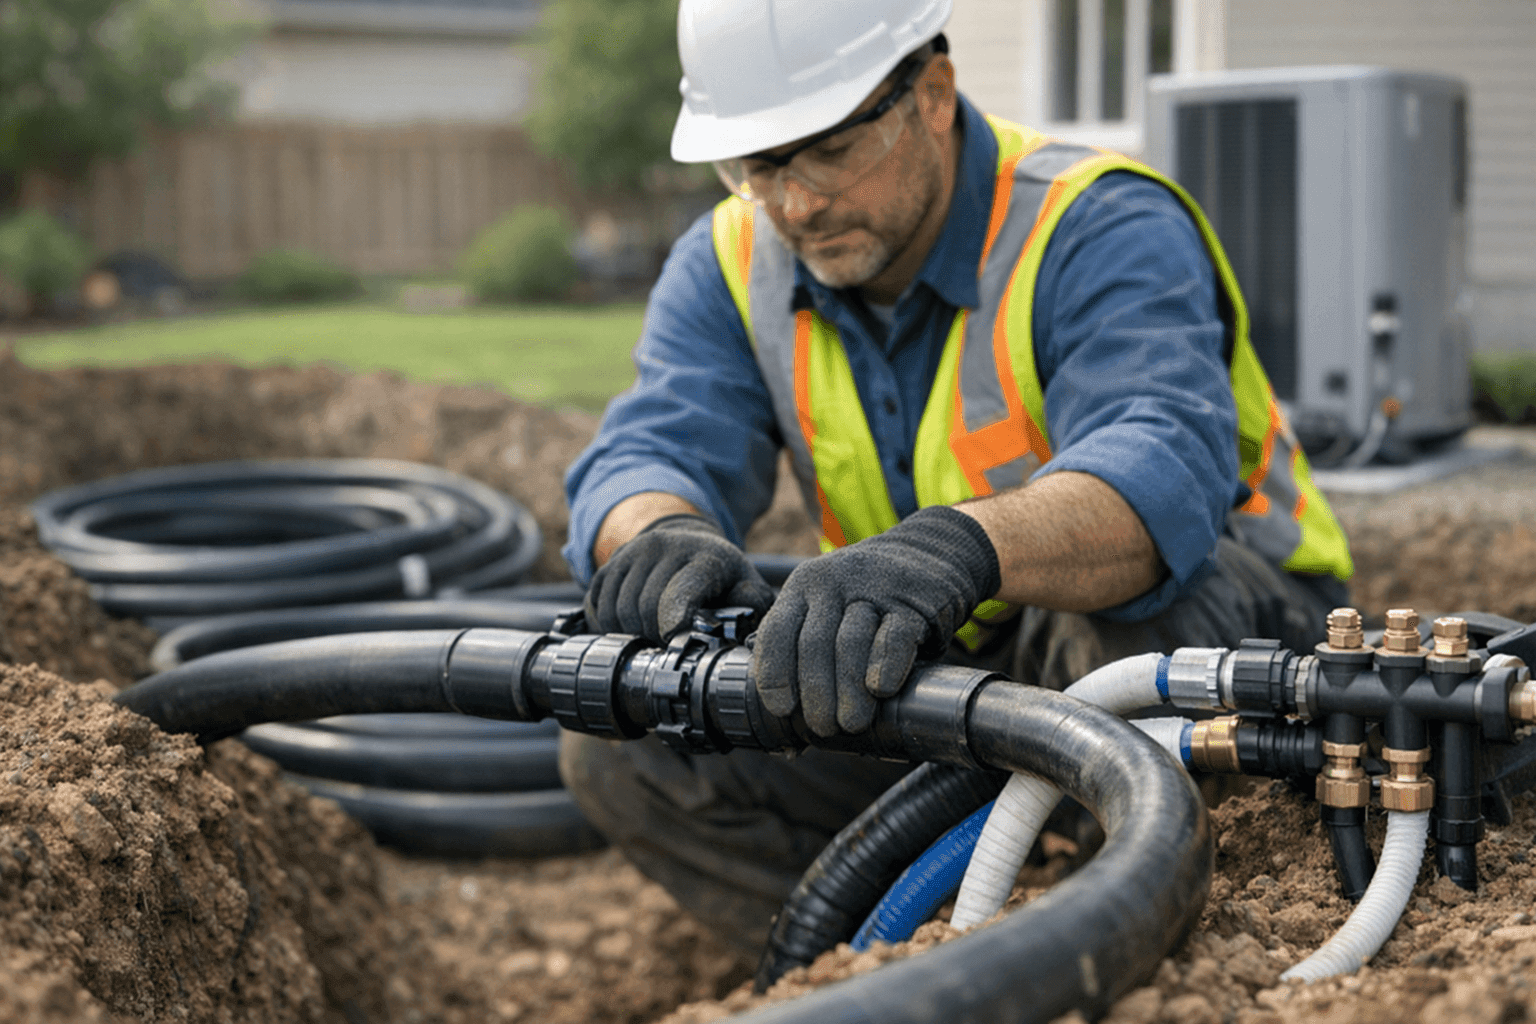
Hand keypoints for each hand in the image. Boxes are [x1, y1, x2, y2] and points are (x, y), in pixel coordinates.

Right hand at [585, 514, 774, 642]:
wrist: (688, 542)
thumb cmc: (720, 576)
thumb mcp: (747, 587)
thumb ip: (751, 606)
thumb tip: (746, 626)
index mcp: (704, 557)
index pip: (680, 593)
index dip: (674, 626)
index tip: (675, 644)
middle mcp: (665, 547)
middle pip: (643, 608)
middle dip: (652, 637)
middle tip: (666, 646)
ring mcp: (633, 551)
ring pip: (616, 609)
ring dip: (629, 634)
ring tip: (650, 637)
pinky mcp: (611, 561)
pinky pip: (597, 603)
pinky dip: (607, 625)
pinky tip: (629, 628)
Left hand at [752, 505, 1000, 736]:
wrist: (933, 554)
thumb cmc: (872, 601)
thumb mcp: (831, 612)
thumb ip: (808, 658)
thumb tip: (789, 740)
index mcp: (803, 587)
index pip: (777, 631)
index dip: (774, 674)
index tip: (782, 710)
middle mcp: (833, 582)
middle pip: (814, 643)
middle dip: (815, 692)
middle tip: (823, 728)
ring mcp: (873, 587)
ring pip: (851, 641)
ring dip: (848, 689)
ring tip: (851, 723)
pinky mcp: (913, 599)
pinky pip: (894, 635)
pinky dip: (885, 665)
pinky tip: (881, 690)